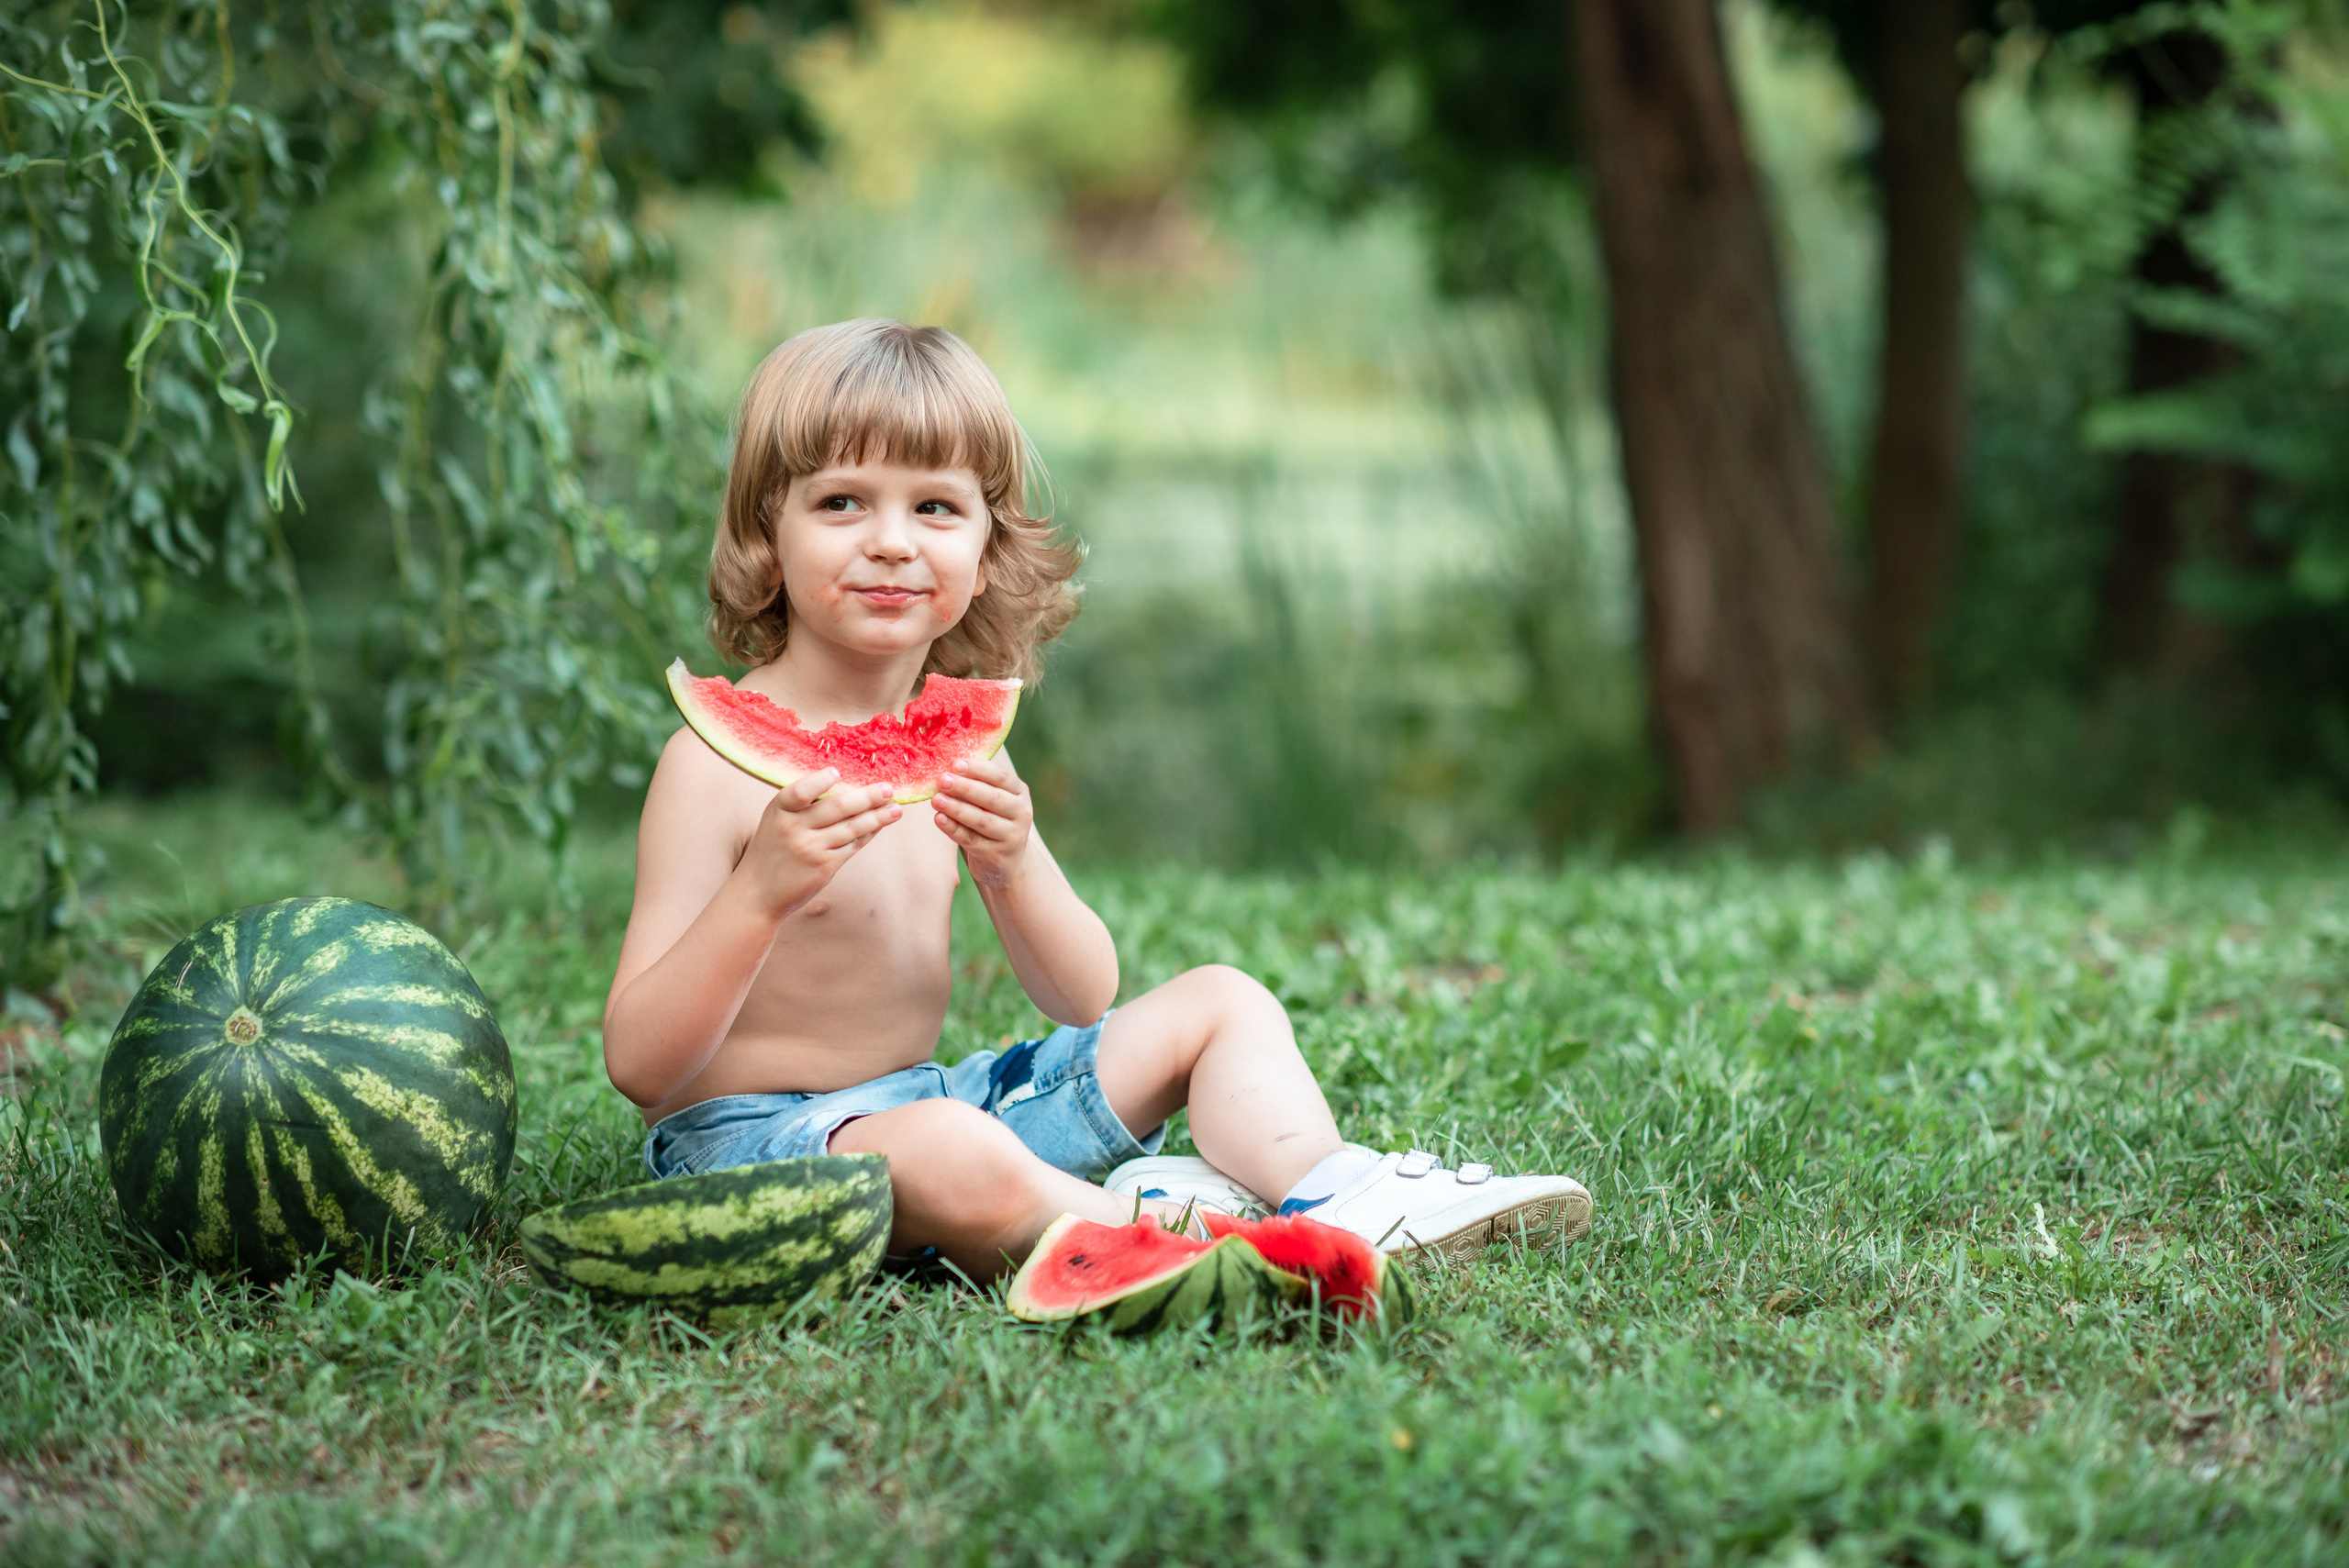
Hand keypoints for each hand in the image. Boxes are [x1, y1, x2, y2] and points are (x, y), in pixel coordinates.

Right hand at [740, 769, 899, 914]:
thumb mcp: (776, 821)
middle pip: (837, 808)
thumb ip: (802, 805)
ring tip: (896, 808)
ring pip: (851, 827)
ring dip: (878, 817)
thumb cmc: (773, 849)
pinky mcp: (824, 866)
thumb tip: (846, 785)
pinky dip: (868, 833)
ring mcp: (810, 849)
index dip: (818, 782)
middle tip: (888, 788)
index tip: (837, 772)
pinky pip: (853, 846)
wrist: (758, 892)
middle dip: (867, 797)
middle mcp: (794, 828)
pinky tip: (880, 825)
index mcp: (779, 810)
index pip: (799, 792)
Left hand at [932, 752, 1031, 885]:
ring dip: (957, 809)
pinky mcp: (998, 855)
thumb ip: (977, 782)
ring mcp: (1012, 835)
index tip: (956, 763)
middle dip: (965, 788)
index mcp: (1020, 792)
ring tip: (936, 800)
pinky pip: (972, 840)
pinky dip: (954, 829)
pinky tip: (939, 819)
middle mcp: (1021, 813)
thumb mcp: (992, 799)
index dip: (978, 769)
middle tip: (942, 780)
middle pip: (991, 798)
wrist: (1007, 860)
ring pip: (982, 820)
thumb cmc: (993, 819)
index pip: (1001, 776)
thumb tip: (948, 764)